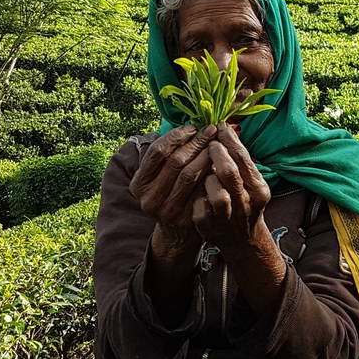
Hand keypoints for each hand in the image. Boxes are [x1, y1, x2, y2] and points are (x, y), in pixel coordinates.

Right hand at [129, 124, 216, 240]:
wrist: (176, 232)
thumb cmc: (170, 195)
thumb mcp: (159, 178)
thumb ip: (167, 156)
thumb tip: (190, 125)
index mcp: (138, 184)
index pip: (157, 152)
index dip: (176, 136)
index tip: (193, 127)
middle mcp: (149, 198)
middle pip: (175, 161)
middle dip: (195, 142)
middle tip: (210, 130)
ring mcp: (167, 210)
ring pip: (190, 174)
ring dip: (206, 154)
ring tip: (217, 143)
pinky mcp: (186, 218)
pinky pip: (202, 188)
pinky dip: (211, 173)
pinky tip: (220, 163)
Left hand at [192, 123, 271, 247]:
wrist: (243, 240)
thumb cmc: (242, 201)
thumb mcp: (249, 181)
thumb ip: (239, 159)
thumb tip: (226, 127)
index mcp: (259, 189)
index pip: (243, 158)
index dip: (228, 140)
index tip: (218, 127)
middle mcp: (247, 204)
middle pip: (230, 173)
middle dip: (215, 154)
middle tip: (208, 142)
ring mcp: (228, 219)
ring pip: (217, 195)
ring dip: (207, 179)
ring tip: (205, 172)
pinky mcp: (211, 230)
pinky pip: (200, 211)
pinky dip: (197, 200)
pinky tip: (195, 193)